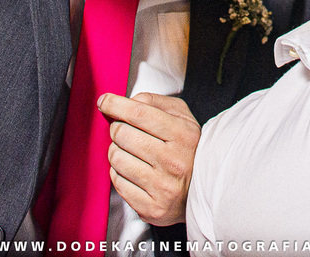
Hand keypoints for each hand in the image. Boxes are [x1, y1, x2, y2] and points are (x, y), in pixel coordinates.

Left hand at [98, 91, 200, 226]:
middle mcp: (174, 161)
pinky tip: (134, 171)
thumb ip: (155, 102)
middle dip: (118, 128)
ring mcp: (162, 186)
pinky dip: (120, 174)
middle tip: (125, 131)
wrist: (205, 190)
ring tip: (132, 153)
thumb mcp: (183, 117)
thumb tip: (127, 102)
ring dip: (117, 151)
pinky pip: (118, 182)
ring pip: (117, 158)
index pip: (139, 113)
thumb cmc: (189, 150)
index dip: (115, 105)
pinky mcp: (151, 207)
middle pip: (123, 134)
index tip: (105, 101)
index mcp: (183, 135)